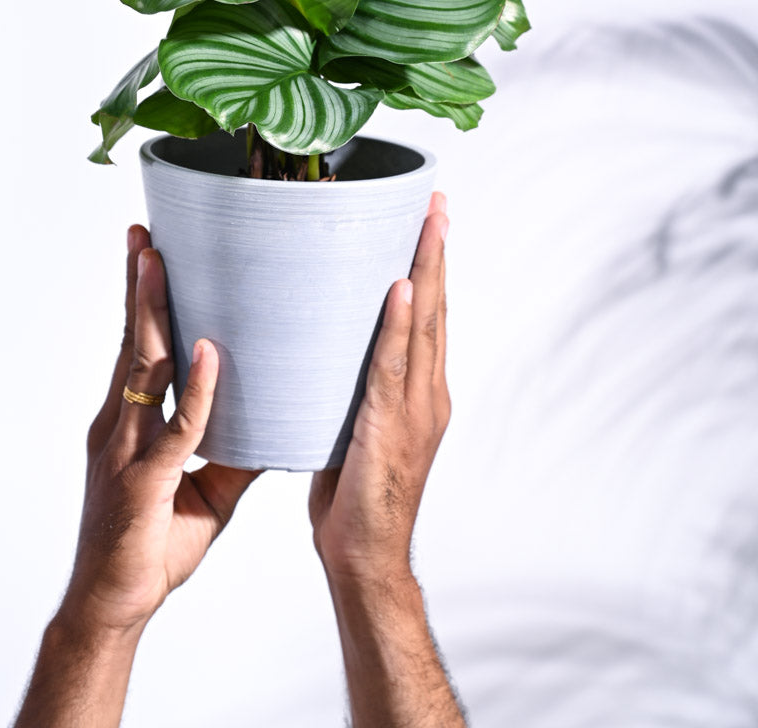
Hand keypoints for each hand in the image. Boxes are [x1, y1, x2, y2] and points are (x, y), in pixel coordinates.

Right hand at [59, 225, 259, 636]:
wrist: (113, 607)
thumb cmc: (150, 547)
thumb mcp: (206, 491)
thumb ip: (234, 452)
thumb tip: (273, 423)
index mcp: (131, 424)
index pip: (140, 349)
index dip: (145, 303)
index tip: (153, 256)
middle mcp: (121, 425)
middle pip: (133, 342)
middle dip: (139, 286)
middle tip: (145, 235)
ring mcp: (128, 450)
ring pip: (143, 367)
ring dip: (152, 312)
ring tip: (156, 262)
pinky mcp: (145, 481)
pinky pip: (177, 427)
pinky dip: (194, 388)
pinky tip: (207, 351)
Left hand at [307, 195, 463, 726]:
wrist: (365, 555)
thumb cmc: (354, 494)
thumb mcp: (354, 425)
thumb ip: (352, 384)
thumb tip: (322, 345)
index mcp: (419, 390)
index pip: (426, 316)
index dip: (428, 267)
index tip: (426, 221)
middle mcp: (427, 391)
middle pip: (434, 309)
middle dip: (434, 252)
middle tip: (435, 201)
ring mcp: (415, 408)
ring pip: (423, 327)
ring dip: (425, 271)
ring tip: (428, 222)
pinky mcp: (390, 427)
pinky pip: (392, 367)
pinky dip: (399, 327)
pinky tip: (400, 289)